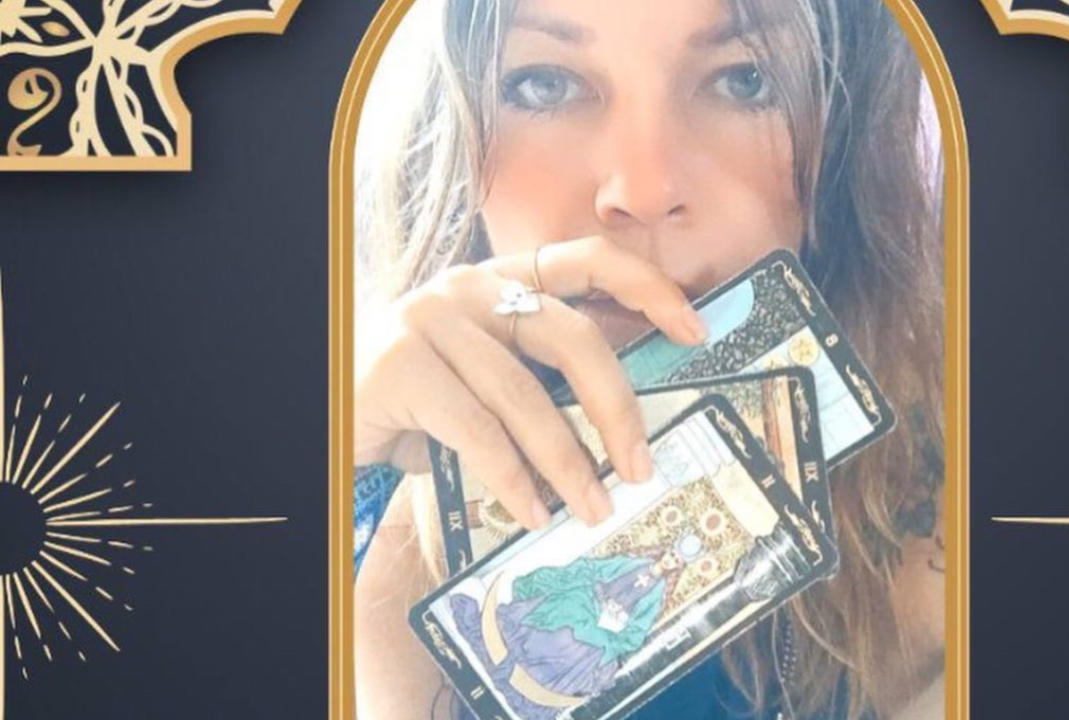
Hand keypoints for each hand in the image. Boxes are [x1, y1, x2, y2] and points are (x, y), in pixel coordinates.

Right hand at [355, 235, 705, 527]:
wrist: (330, 409)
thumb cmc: (413, 399)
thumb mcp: (482, 376)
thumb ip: (538, 380)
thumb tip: (619, 429)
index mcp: (497, 280)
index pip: (586, 260)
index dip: (648, 287)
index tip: (694, 330)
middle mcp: (467, 288)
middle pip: (572, 337)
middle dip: (617, 408)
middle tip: (640, 465)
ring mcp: (431, 321)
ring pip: (528, 396)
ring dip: (569, 463)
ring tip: (591, 507)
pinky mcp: (402, 367)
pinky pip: (480, 432)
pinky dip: (515, 479)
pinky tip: (532, 510)